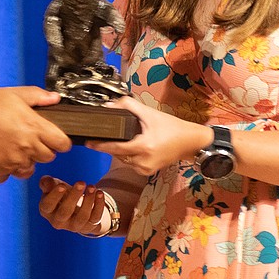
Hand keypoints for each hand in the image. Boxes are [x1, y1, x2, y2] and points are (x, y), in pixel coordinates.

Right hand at [0, 86, 70, 177]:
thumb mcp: (11, 94)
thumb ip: (36, 96)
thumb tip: (54, 98)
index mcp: (33, 127)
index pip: (62, 143)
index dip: (60, 140)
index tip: (53, 136)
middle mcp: (27, 146)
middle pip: (49, 156)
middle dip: (44, 148)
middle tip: (30, 137)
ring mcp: (14, 160)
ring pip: (32, 165)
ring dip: (28, 157)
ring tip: (14, 143)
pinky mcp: (1, 169)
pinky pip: (15, 171)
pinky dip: (12, 164)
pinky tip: (3, 150)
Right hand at [38, 175, 107, 235]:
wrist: (75, 208)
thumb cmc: (61, 195)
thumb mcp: (53, 187)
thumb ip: (47, 183)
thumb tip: (47, 182)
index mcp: (47, 211)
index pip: (48, 205)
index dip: (54, 196)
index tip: (62, 185)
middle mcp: (58, 221)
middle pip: (65, 212)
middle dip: (74, 197)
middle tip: (81, 182)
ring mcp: (74, 226)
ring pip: (82, 216)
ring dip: (88, 201)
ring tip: (92, 187)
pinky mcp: (88, 227)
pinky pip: (95, 217)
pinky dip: (99, 205)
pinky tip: (99, 193)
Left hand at [86, 96, 206, 174]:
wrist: (190, 141)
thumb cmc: (171, 127)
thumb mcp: (149, 113)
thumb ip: (128, 106)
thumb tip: (108, 106)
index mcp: (144, 147)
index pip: (115, 147)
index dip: (100, 145)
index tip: (88, 142)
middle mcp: (143, 161)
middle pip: (117, 153)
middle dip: (110, 145)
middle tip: (104, 135)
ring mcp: (145, 169)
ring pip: (123, 159)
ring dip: (119, 150)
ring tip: (123, 139)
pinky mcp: (147, 172)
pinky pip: (130, 163)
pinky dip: (128, 155)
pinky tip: (133, 147)